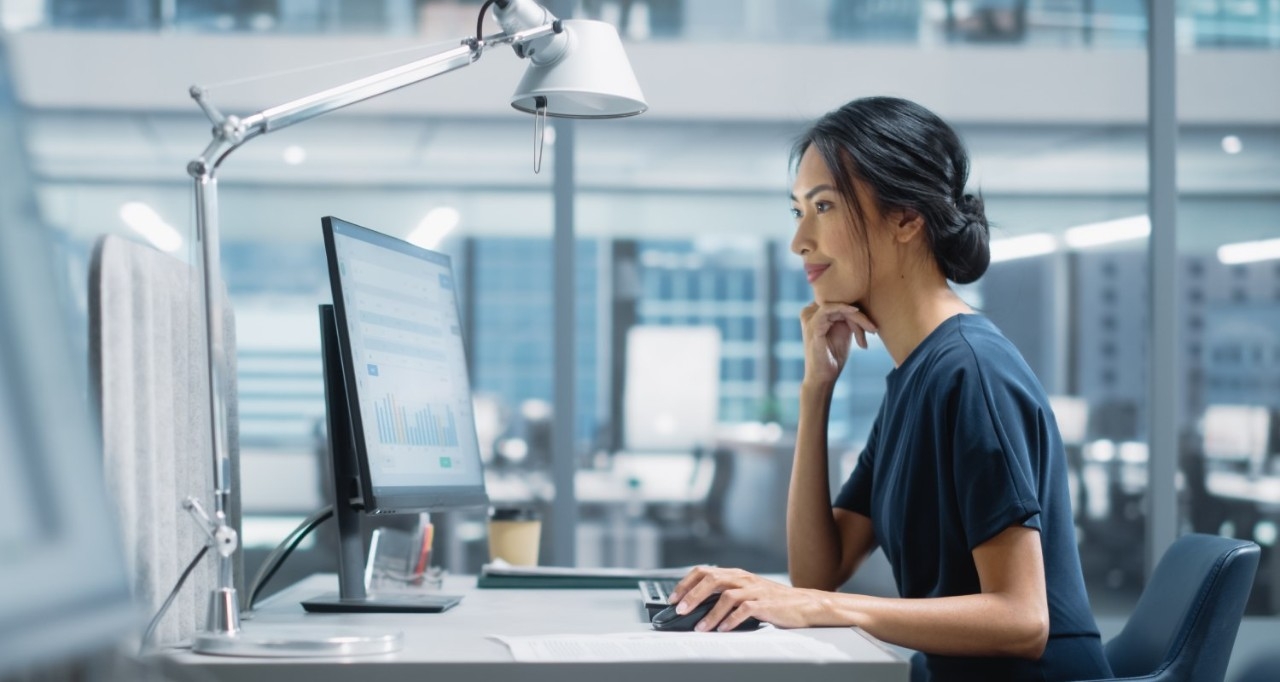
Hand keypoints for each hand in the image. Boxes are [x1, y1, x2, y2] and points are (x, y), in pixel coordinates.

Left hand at [668, 566, 833, 630]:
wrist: (803, 604)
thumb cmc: (772, 601)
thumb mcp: (746, 592)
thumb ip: (725, 594)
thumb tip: (696, 606)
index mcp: (735, 574)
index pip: (704, 572)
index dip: (686, 583)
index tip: (673, 598)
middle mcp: (743, 578)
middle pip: (711, 580)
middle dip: (692, 595)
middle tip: (680, 610)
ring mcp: (754, 590)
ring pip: (726, 596)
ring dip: (709, 613)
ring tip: (700, 627)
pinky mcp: (764, 603)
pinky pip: (744, 610)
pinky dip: (731, 620)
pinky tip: (723, 629)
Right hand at [799, 302, 876, 388]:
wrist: (824, 377)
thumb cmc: (833, 356)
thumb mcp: (843, 331)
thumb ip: (847, 317)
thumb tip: (862, 304)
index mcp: (814, 312)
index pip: (839, 302)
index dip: (857, 312)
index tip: (872, 327)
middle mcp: (809, 312)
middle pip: (839, 303)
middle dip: (860, 316)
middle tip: (874, 329)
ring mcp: (809, 318)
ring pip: (838, 306)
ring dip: (858, 317)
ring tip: (871, 329)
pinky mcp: (812, 325)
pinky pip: (828, 309)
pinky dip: (843, 308)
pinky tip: (856, 311)